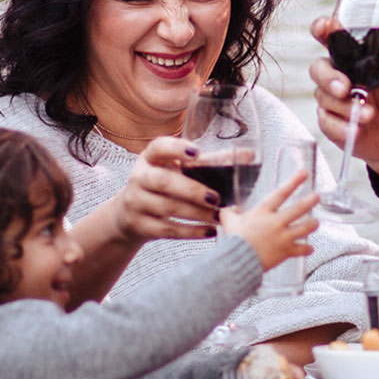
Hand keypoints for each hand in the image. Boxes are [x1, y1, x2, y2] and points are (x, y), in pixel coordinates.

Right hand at [105, 137, 221, 242]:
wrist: (129, 214)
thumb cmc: (163, 186)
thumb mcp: (175, 170)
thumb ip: (207, 163)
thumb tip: (248, 156)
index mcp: (150, 158)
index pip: (158, 147)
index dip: (176, 148)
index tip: (197, 152)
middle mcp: (139, 178)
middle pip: (162, 181)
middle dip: (191, 190)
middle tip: (216, 198)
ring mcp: (136, 202)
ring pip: (167, 208)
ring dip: (197, 213)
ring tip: (219, 216)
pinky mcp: (140, 225)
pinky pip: (167, 229)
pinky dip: (191, 232)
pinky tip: (210, 231)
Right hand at [220, 169, 319, 269]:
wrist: (235, 262)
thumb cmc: (233, 241)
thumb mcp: (228, 222)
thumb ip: (230, 213)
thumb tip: (229, 209)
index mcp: (263, 212)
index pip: (281, 193)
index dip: (294, 181)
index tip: (304, 173)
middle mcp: (276, 222)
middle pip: (299, 208)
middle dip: (311, 200)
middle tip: (317, 196)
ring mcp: (283, 237)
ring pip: (306, 228)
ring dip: (313, 224)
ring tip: (316, 222)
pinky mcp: (286, 252)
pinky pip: (302, 250)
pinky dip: (307, 249)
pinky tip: (310, 248)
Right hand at [310, 16, 378, 183]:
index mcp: (356, 58)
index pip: (333, 38)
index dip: (323, 29)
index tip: (326, 27)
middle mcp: (340, 75)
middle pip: (318, 68)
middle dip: (327, 77)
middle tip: (344, 88)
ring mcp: (334, 99)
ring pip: (323, 97)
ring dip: (344, 106)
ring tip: (368, 115)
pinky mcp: (332, 122)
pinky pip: (327, 123)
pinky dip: (341, 127)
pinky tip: (355, 130)